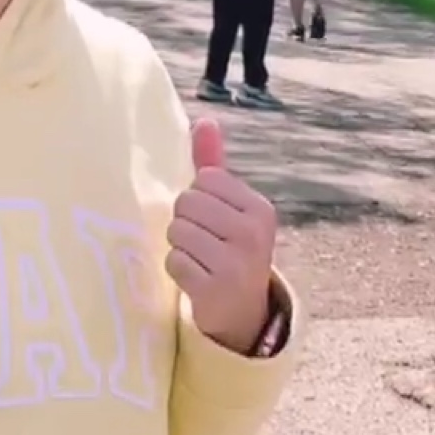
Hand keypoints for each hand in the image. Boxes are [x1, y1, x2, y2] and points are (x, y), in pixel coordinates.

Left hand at [165, 119, 278, 353]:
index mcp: (260, 209)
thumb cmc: (231, 249)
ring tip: (201, 261)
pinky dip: (178, 270)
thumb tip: (204, 121)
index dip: (198, 200)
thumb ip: (214, 165)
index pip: (203, 180)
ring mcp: (237, 263)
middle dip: (186, 223)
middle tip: (205, 244)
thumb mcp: (229, 208)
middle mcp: (254, 233)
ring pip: (177, 232)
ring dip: (180, 247)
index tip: (215, 223)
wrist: (244, 313)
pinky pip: (173, 261)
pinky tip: (196, 279)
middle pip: (186, 203)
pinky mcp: (216, 290)